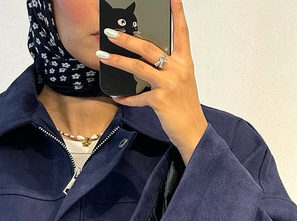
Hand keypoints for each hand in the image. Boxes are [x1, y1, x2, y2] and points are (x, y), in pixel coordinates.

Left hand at [96, 0, 207, 164]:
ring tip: (103, 56)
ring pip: (138, 67)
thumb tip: (146, 59)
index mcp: (184, 61)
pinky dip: (126, 98)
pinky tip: (117, 96)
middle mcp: (178, 69)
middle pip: (149, 48)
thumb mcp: (182, 81)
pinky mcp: (160, 100)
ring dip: (118, 61)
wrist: (193, 130)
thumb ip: (169, 67)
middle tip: (111, 33)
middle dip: (127, 39)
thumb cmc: (185, 105)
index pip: (181, 32)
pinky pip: (137, 96)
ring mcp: (168, 84)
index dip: (177, 13)